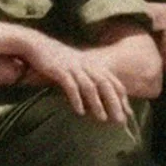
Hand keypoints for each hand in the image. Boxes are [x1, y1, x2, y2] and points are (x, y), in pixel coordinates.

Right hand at [19, 35, 133, 124]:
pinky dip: (76, 99)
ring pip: (90, 87)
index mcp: (93, 65)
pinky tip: (80, 112)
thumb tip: (93, 98)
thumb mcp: (76, 66)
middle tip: (120, 121)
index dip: (122, 97)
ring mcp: (74, 67)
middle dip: (115, 103)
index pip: (113, 82)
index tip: (128, 113)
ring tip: (103, 119)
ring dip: (97, 104)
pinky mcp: (60, 70)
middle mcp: (87, 65)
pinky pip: (71, 86)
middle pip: (106, 85)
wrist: (37, 45)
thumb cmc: (56, 59)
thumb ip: (87, 78)